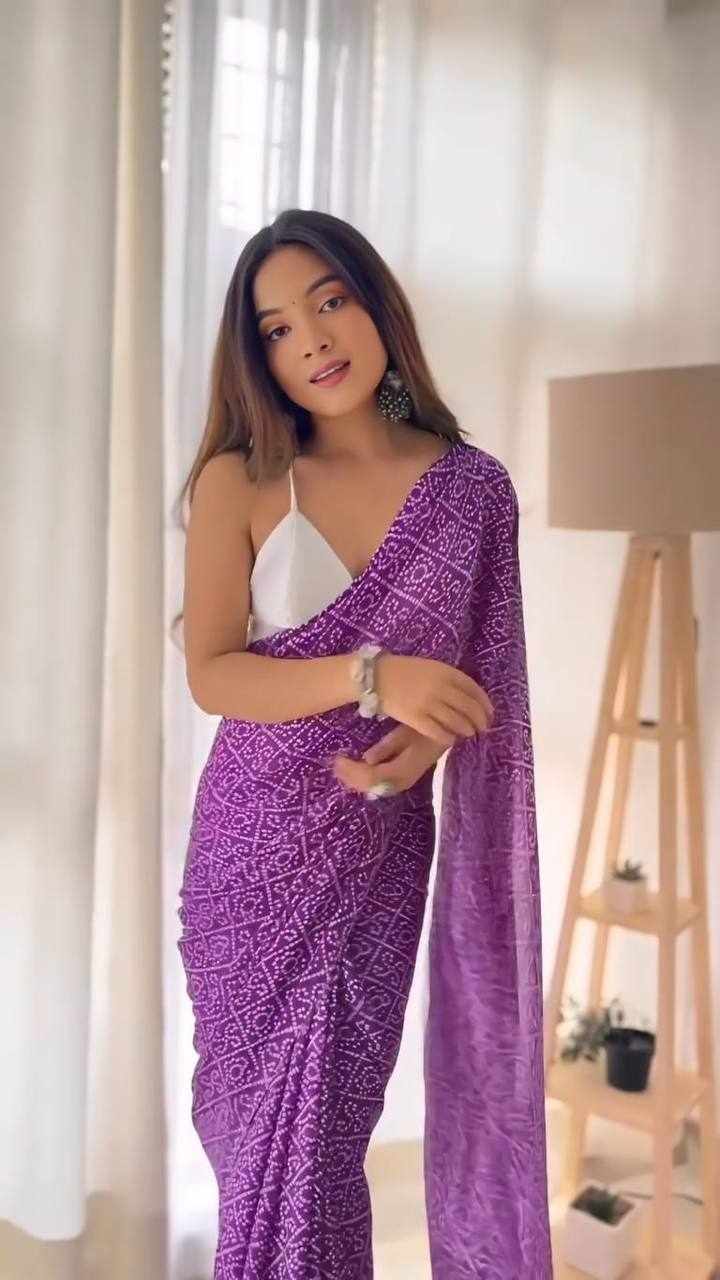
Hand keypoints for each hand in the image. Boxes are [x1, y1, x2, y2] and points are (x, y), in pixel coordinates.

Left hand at [330, 723, 449, 797]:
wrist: (448, 736)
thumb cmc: (427, 729)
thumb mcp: (407, 733)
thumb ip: (388, 747)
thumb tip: (367, 759)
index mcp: (403, 768)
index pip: (372, 776)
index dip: (353, 771)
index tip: (338, 759)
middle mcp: (402, 780)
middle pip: (370, 786)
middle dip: (350, 777)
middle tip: (335, 764)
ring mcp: (402, 782)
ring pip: (373, 788)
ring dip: (355, 780)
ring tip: (341, 768)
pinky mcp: (401, 779)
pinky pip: (379, 785)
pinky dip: (363, 780)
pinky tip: (354, 771)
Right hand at [372, 653, 493, 747]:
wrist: (376, 677)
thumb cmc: (404, 671)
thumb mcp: (430, 667)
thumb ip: (448, 679)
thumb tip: (468, 696)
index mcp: (445, 672)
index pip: (473, 689)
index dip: (484, 703)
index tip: (490, 712)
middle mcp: (440, 688)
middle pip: (469, 707)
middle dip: (480, 720)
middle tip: (484, 728)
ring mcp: (428, 704)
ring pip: (457, 721)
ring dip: (467, 729)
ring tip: (469, 733)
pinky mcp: (416, 718)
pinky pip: (438, 732)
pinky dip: (448, 737)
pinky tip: (451, 739)